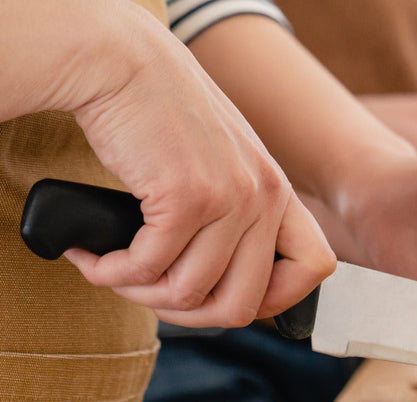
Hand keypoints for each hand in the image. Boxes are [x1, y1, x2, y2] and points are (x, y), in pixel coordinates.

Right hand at [50, 3, 334, 327]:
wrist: (124, 64)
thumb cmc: (164, 117)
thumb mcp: (224, 162)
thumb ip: (239, 211)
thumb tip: (222, 282)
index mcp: (280, 191)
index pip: (315, 268)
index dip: (275, 299)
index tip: (224, 293)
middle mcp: (264, 196)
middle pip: (243, 304)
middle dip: (189, 315)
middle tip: (151, 294)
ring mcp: (229, 198)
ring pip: (189, 293)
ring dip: (139, 293)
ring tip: (113, 271)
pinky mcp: (184, 197)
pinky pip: (148, 267)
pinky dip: (112, 273)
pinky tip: (94, 257)